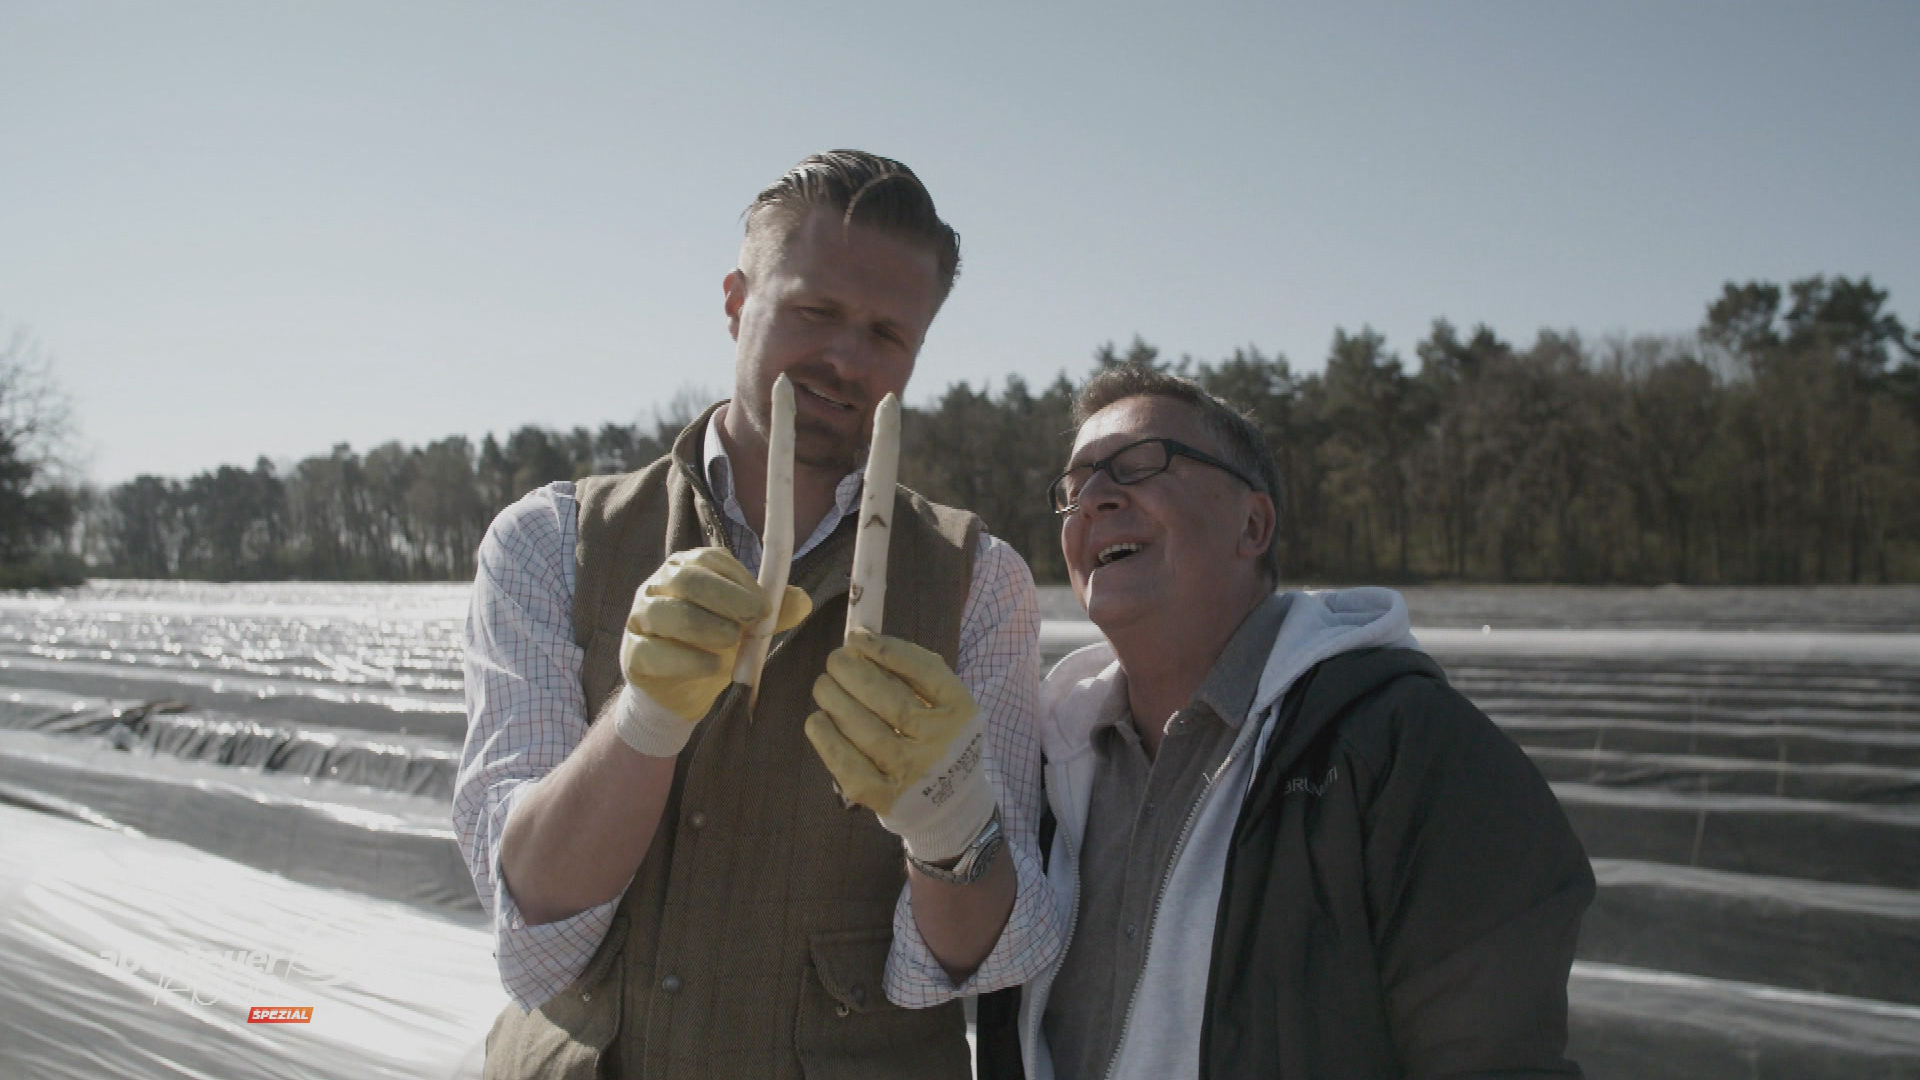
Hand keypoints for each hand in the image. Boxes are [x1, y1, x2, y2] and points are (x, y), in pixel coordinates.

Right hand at [616, 547, 809, 754]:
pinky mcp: (633, 654)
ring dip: (705, 627)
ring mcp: (640, 618)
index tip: (765, 606)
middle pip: (687, 580)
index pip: (711, 560)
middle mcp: (659, 585)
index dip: (740, 581)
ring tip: (732, 643)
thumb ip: (773, 612)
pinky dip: (688, 661)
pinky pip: (653, 652)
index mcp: (688, 568)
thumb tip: (803, 600)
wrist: (681, 691)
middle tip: (753, 619)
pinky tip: (713, 667)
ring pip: (665, 613)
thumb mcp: (747, 627)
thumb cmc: (713, 646)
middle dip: (725, 598)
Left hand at [805, 628, 996, 862]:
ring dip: (834, 700)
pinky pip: (848, 764)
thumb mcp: (942, 702)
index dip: (885, 650)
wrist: (951, 801)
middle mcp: (940, 743)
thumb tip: (860, 640)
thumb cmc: (936, 736)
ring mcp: (913, 773)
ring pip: (864, 730)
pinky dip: (826, 738)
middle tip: (834, 660)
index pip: (923, 671)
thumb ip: (910, 670)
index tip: (857, 637)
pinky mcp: (886, 798)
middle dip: (853, 673)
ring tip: (824, 686)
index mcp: (959, 710)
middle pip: (890, 701)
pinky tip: (817, 720)